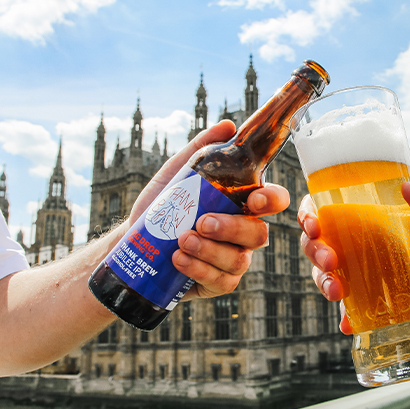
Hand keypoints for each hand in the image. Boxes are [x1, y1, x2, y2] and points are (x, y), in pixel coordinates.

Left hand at [132, 120, 289, 299]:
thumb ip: (202, 149)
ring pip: (239, 259)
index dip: (273, 200)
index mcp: (242, 204)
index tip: (254, 198)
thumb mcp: (178, 173)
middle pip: (258, 234)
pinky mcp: (218, 282)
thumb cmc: (164, 206)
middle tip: (201, 222)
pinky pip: (223, 281)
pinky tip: (179, 259)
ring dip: (210, 250)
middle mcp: (243, 233)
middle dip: (231, 228)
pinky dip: (200, 270)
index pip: (273, 201)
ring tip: (182, 240)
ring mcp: (233, 259)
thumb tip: (228, 126)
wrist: (135, 243)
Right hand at [298, 182, 409, 336]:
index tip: (314, 222)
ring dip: (322, 281)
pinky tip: (350, 322)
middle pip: (316, 242)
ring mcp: (358, 280)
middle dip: (313, 250)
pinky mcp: (365, 308)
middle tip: (329, 260)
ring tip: (337, 291)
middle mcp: (355, 248)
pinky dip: (344, 317)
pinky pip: (345, 312)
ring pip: (322, 276)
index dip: (309, 213)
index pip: (326, 208)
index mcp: (367, 222)